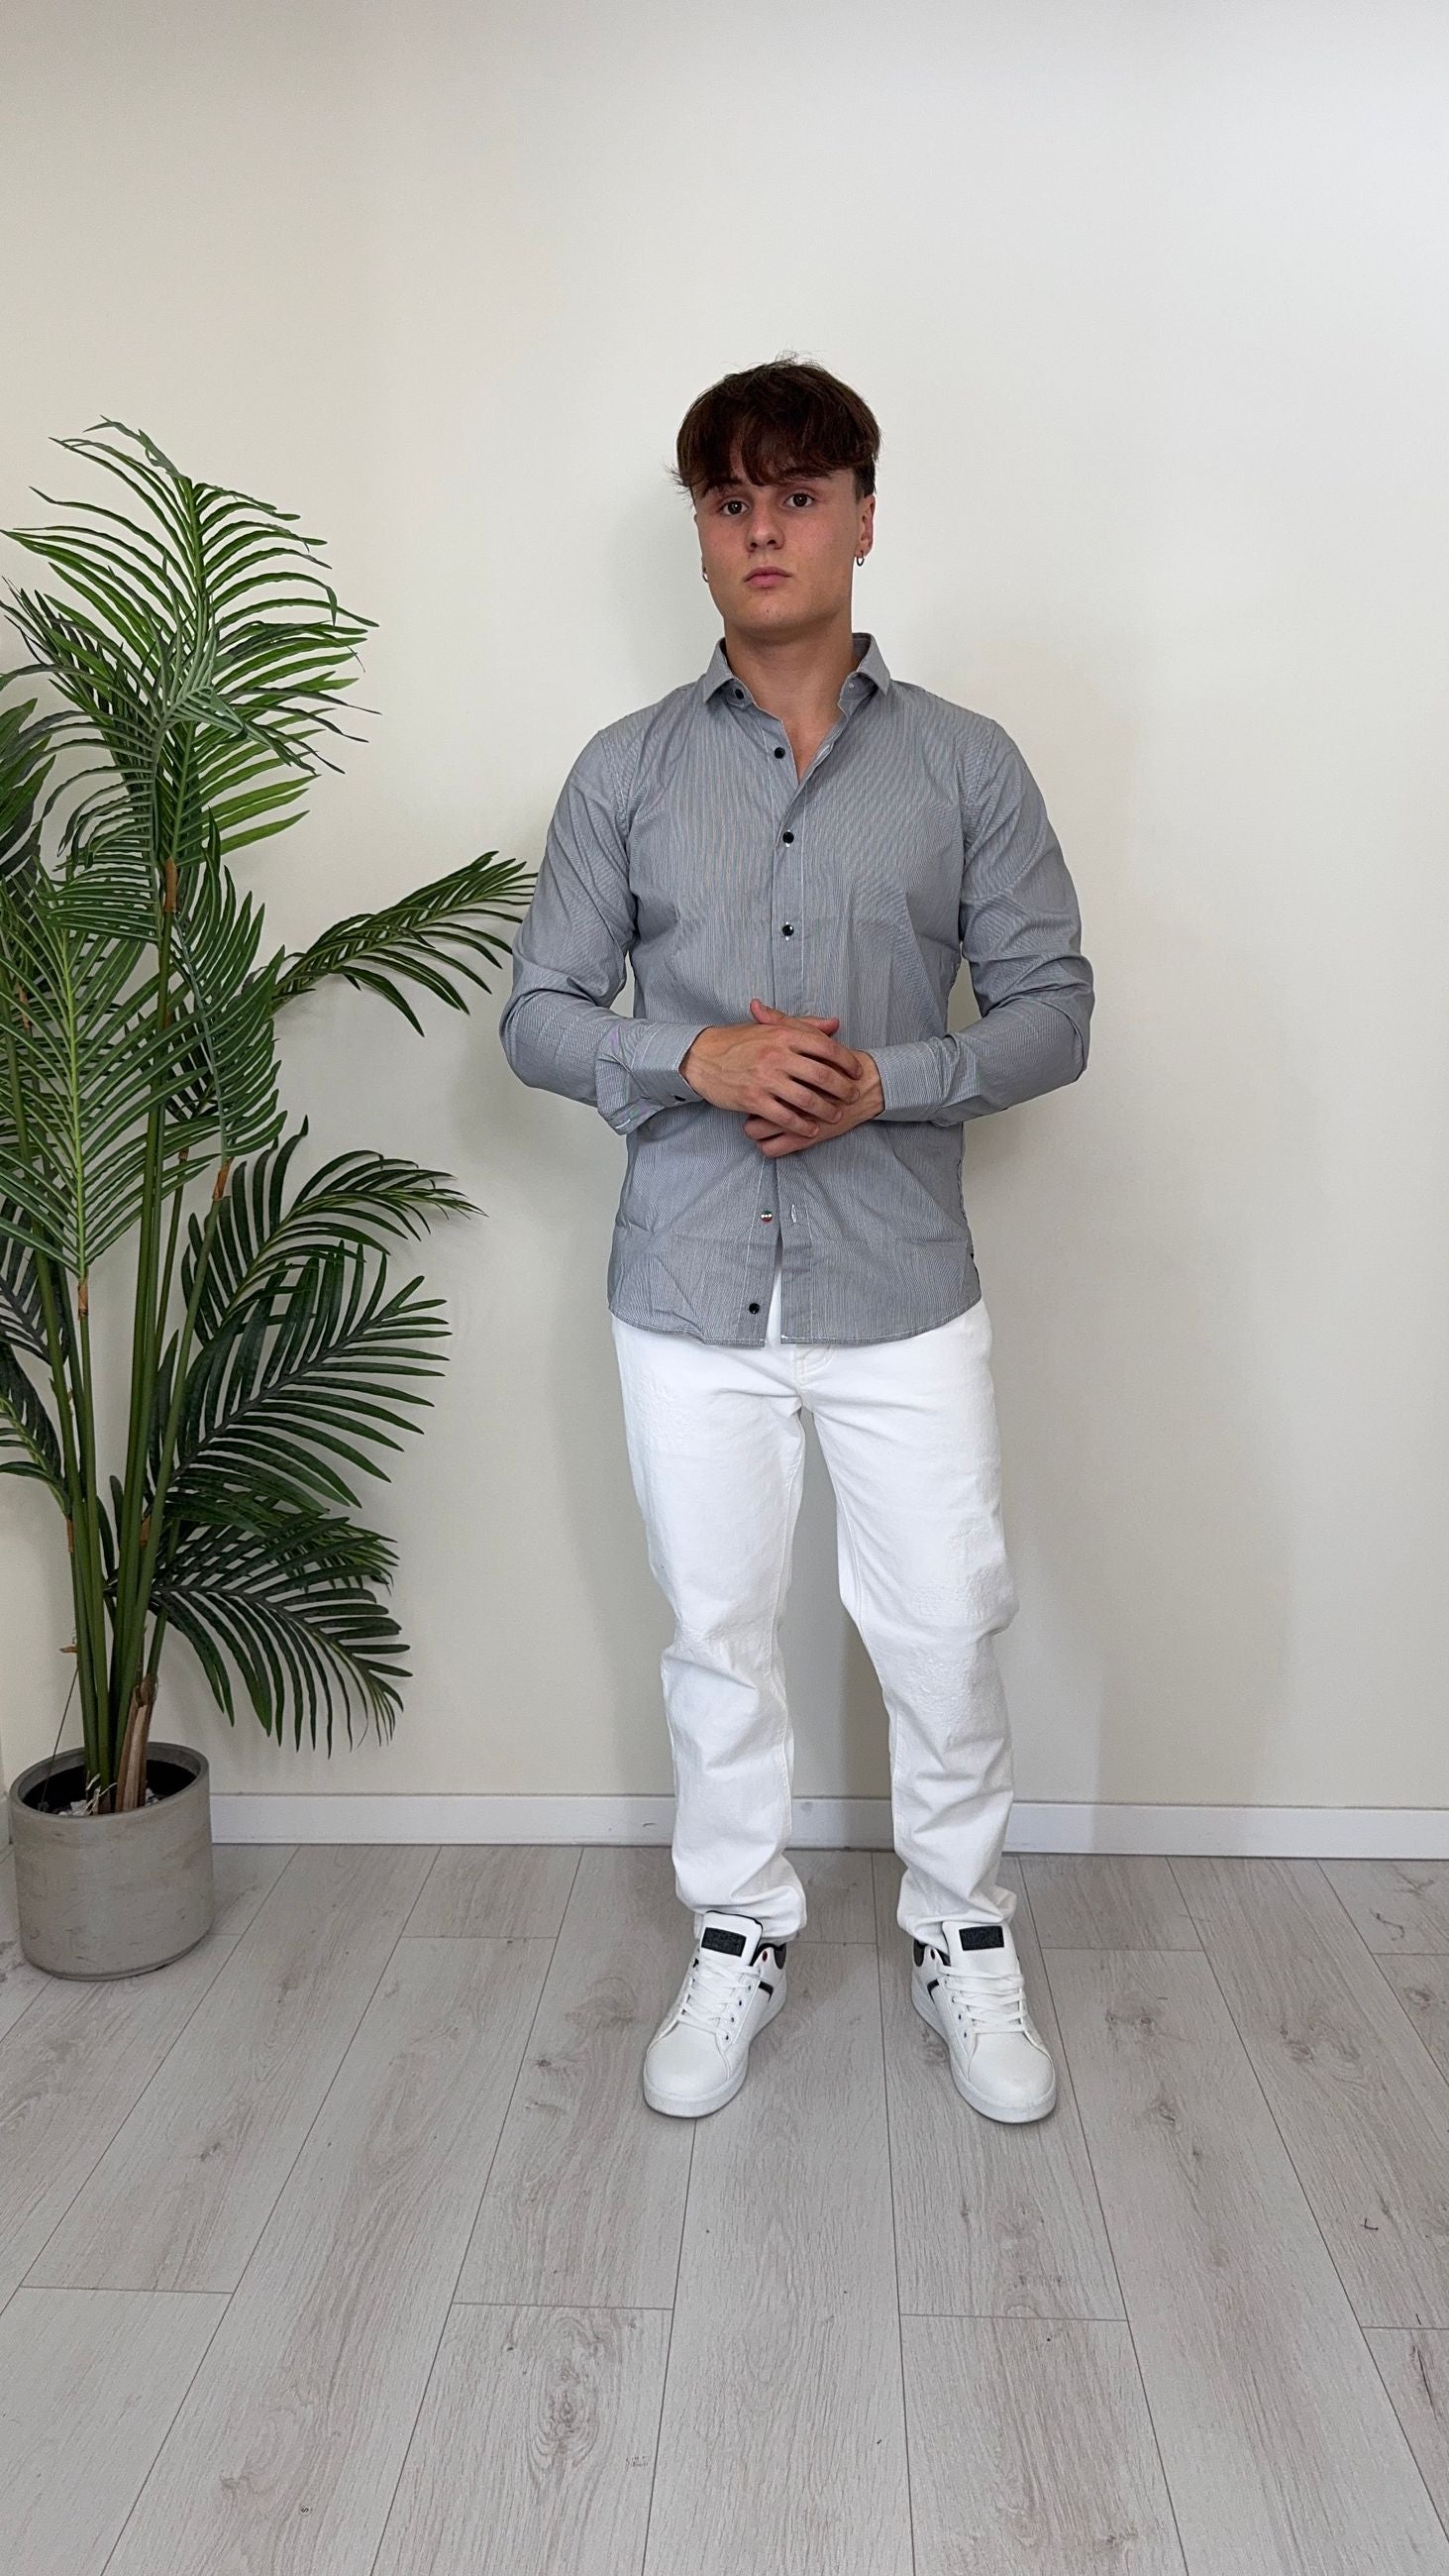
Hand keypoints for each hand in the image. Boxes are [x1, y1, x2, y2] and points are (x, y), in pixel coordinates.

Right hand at [680, 1001, 869, 1146]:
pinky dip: (802, 1126)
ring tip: (836, 1116)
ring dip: (827, 1111)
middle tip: (854, 1096)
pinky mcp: (754, 1099)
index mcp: (784, 1035)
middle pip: (822, 1075)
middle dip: (843, 1089)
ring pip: (807, 1099)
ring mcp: (765, 1079)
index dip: (847, 1061)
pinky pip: (785, 1117)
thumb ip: (805, 1025)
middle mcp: (777, 1056)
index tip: (857, 1072)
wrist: (702, 1057)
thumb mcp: (771, 1027)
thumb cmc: (739, 1041)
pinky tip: (812, 1130)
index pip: (826, 1048)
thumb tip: (835, 1025)